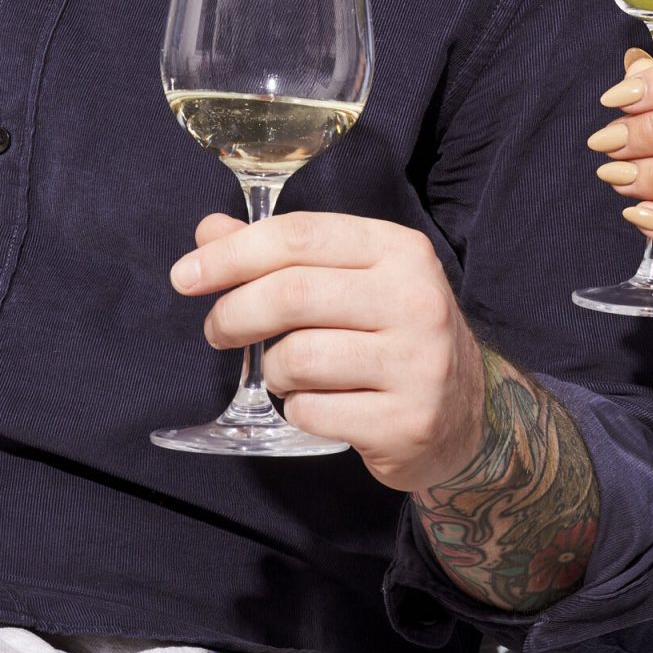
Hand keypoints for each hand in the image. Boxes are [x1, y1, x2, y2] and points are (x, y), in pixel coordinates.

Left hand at [170, 210, 485, 493]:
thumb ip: (281, 253)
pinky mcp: (407, 421)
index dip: (233, 253)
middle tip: (217, 331)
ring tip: (288, 372)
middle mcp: (416, 298)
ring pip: (299, 358)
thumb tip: (209, 232)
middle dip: (235, 313)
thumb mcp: (350, 280)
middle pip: (293, 293)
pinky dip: (298, 410)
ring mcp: (418, 362)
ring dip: (273, 370)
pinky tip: (320, 405)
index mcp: (399, 249)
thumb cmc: (392, 334)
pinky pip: (313, 413)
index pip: (301, 234)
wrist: (468, 413)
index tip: (185, 275)